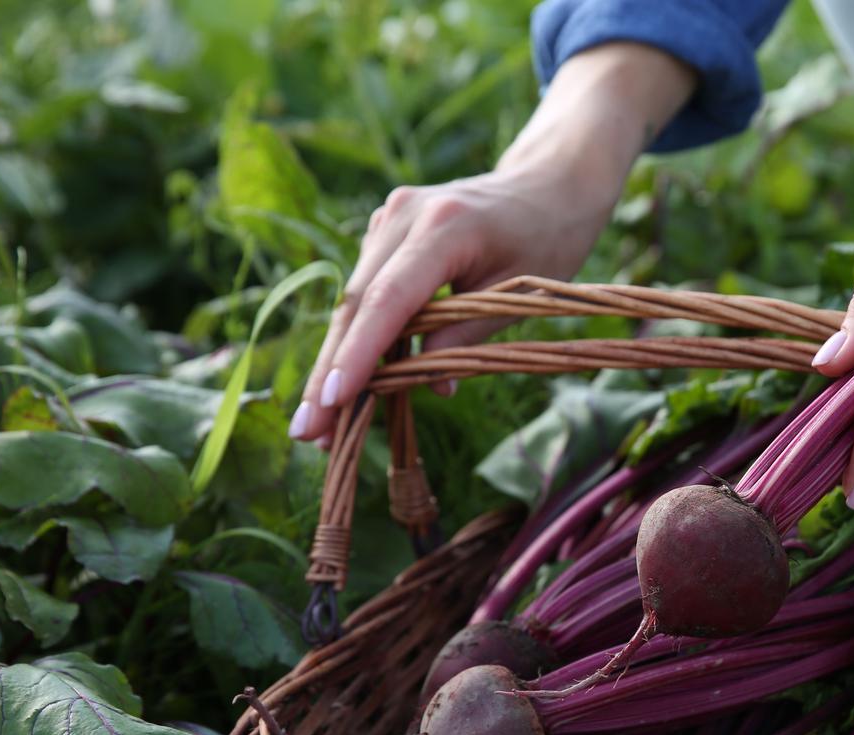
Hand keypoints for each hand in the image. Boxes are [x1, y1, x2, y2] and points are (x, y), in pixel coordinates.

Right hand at [290, 42, 695, 442]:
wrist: (547, 183)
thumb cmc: (547, 238)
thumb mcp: (520, 295)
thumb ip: (468, 337)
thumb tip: (429, 387)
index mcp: (444, 226)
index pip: (389, 300)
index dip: (359, 354)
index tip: (332, 401)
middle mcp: (403, 214)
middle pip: (356, 304)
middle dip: (329, 372)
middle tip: (306, 433)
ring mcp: (387, 218)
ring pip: (352, 302)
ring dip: (334, 363)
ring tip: (318, 427)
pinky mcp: (383, 231)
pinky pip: (365, 292)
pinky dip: (355, 340)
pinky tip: (341, 390)